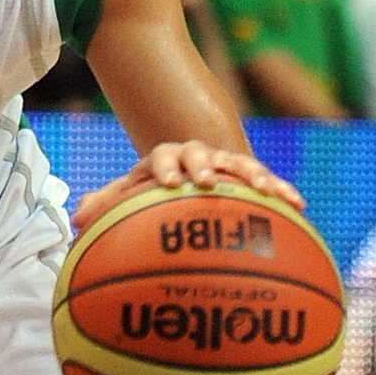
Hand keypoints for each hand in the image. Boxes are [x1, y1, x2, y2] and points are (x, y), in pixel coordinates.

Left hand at [71, 140, 303, 232]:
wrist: (191, 170)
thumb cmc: (156, 190)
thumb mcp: (130, 195)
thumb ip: (107, 205)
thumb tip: (77, 220)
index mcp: (165, 159)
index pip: (162, 156)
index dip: (165, 166)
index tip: (168, 182)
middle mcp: (197, 156)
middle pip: (200, 153)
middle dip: (203, 164)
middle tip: (207, 180)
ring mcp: (226, 165)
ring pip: (239, 163)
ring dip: (250, 173)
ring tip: (262, 188)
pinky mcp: (251, 178)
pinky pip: (269, 183)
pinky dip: (282, 191)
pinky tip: (298, 204)